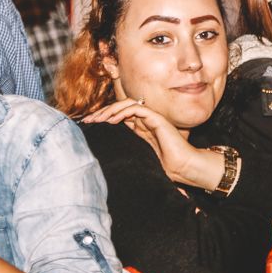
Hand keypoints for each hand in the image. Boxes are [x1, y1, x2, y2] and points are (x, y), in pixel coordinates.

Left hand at [83, 99, 225, 189]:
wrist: (184, 167)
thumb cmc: (167, 167)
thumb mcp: (141, 157)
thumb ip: (131, 151)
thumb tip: (107, 160)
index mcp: (142, 129)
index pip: (120, 116)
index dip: (104, 117)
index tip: (89, 125)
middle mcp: (146, 121)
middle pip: (120, 109)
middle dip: (102, 112)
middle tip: (88, 120)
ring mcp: (152, 118)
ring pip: (127, 105)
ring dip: (110, 110)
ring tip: (98, 119)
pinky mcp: (157, 118)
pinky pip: (136, 108)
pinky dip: (122, 112)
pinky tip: (112, 120)